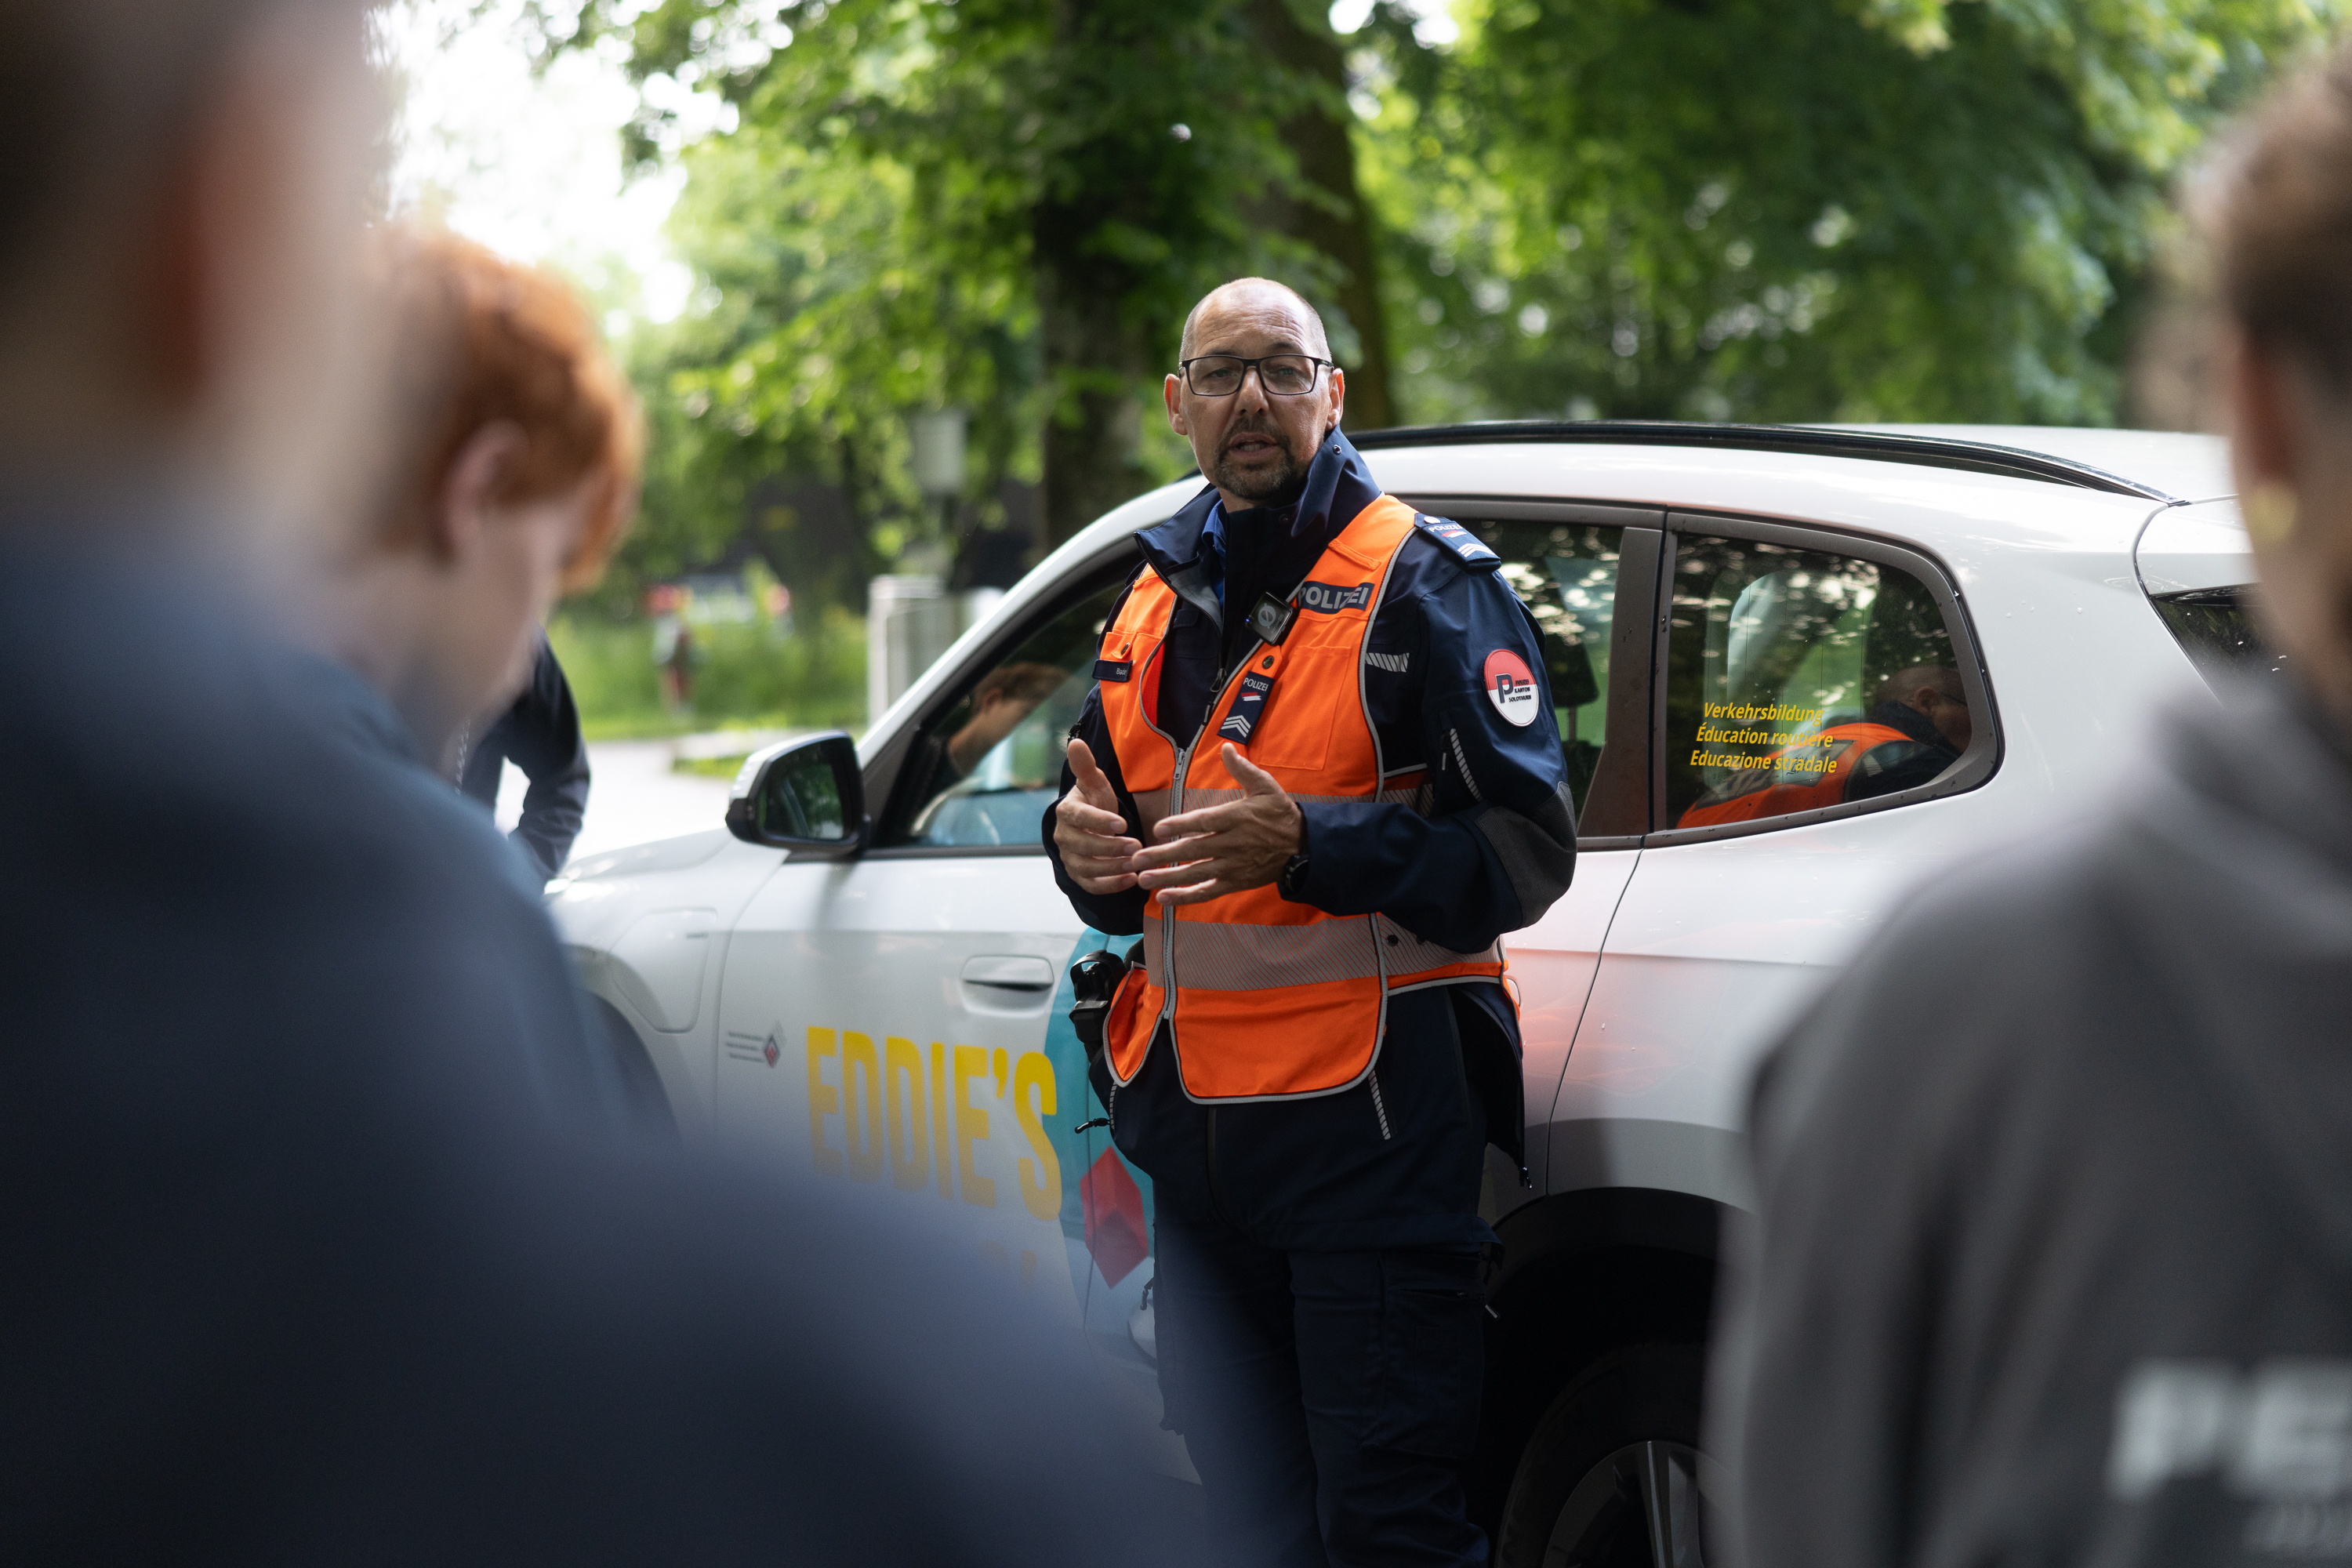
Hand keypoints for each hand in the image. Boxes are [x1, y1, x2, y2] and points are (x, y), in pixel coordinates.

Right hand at [1054, 738, 1140, 893]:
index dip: (1099, 821)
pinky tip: (1130, 880)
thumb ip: (1085, 766)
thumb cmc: (1095, 802)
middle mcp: (1063, 837)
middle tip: (1136, 846)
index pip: (1078, 817)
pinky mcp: (1079, 876)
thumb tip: (1075, 742)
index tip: (1122, 824)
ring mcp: (1070, 859)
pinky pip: (1091, 885)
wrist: (1091, 826)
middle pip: (1082, 846)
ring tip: (1135, 864)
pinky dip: (1110, 886)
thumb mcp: (1094, 783)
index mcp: (1067, 812)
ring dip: (1111, 868)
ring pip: (1086, 868)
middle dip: (1109, 847)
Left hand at [1128, 744, 1301, 906]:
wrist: (1302, 847)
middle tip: (1137, 859)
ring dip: (1168, 877)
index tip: (1158, 829)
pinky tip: (1164, 898)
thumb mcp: (1266, 786)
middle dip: (1163, 855)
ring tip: (1143, 879)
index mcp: (1237, 818)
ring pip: (1196, 873)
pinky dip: (1186, 897)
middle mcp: (1232, 843)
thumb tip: (1226, 747)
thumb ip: (1243, 769)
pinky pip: (1207, 891)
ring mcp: (1232, 866)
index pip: (1204, 822)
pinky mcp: (1234, 882)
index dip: (1181, 825)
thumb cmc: (1280, 814)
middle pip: (1193, 850)